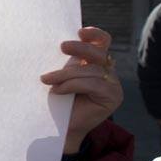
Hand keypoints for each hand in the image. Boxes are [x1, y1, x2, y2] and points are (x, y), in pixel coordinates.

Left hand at [39, 27, 122, 152]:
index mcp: (98, 64)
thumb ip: (68, 62)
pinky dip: (72, 85)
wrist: (60, 129)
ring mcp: (114, 85)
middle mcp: (109, 73)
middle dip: (80, 48)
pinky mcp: (113, 97)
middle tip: (62, 47)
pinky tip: (57, 91)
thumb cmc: (58, 101)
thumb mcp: (62, 77)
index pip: (103, 43)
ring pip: (91, 71)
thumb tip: (60, 44)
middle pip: (99, 53)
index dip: (95, 35)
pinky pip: (92, 84)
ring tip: (46, 80)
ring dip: (65, 74)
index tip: (79, 31)